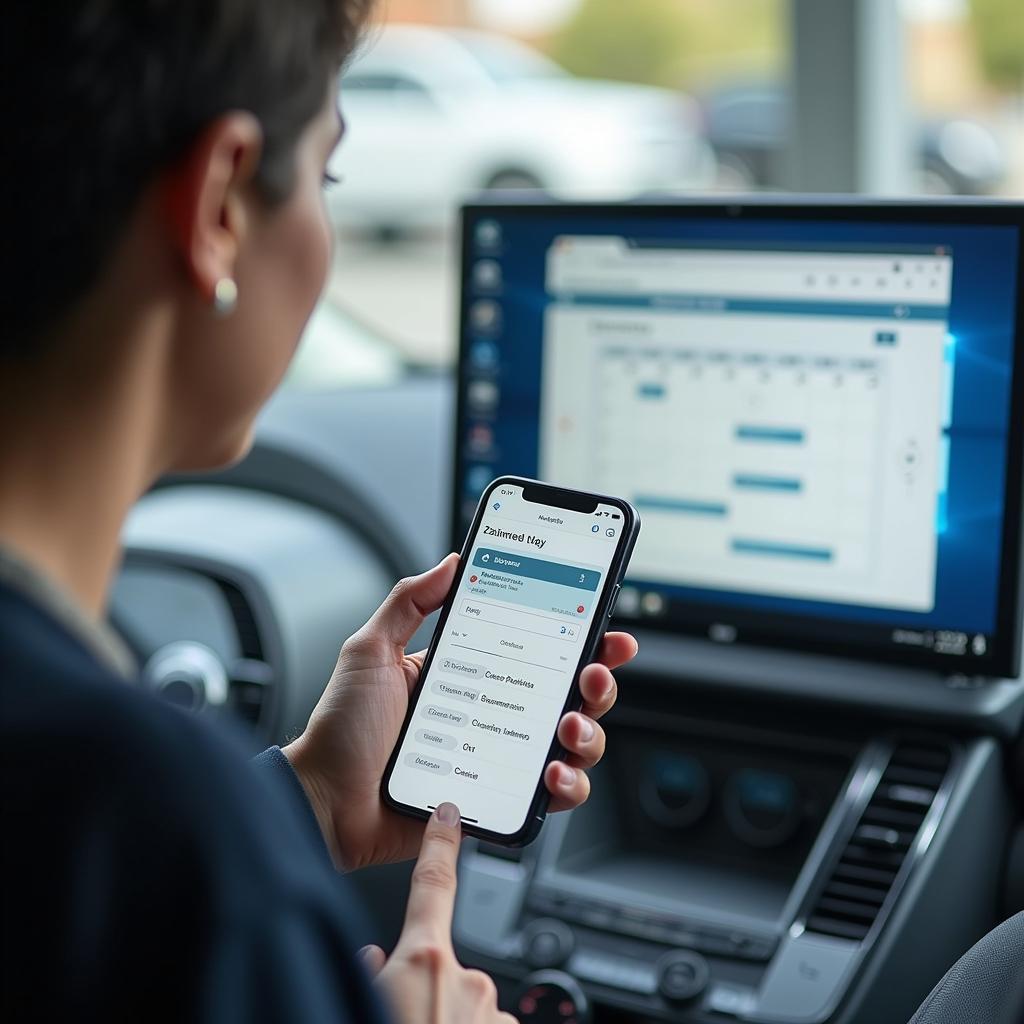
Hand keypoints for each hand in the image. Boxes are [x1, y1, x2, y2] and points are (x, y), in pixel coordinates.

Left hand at [284, 554, 637, 869]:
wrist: (322, 803)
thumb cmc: (342, 729)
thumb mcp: (371, 650)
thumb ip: (409, 601)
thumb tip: (452, 561)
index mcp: (472, 675)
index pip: (538, 651)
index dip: (580, 639)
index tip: (603, 627)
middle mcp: (494, 715)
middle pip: (570, 696)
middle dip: (597, 682)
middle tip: (592, 674)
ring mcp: (501, 760)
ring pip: (574, 744)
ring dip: (589, 733)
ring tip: (569, 728)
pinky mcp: (500, 802)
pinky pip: (554, 795)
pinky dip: (569, 784)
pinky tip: (554, 772)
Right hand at [360, 802, 515, 1023]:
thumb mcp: (361, 1000)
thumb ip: (371, 969)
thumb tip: (376, 957)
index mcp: (424, 960)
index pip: (432, 884)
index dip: (439, 846)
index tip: (448, 816)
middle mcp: (466, 979)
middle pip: (439, 961)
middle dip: (421, 982)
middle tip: (399, 1013)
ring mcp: (491, 1011)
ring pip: (459, 999)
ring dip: (440, 1012)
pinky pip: (479, 1023)